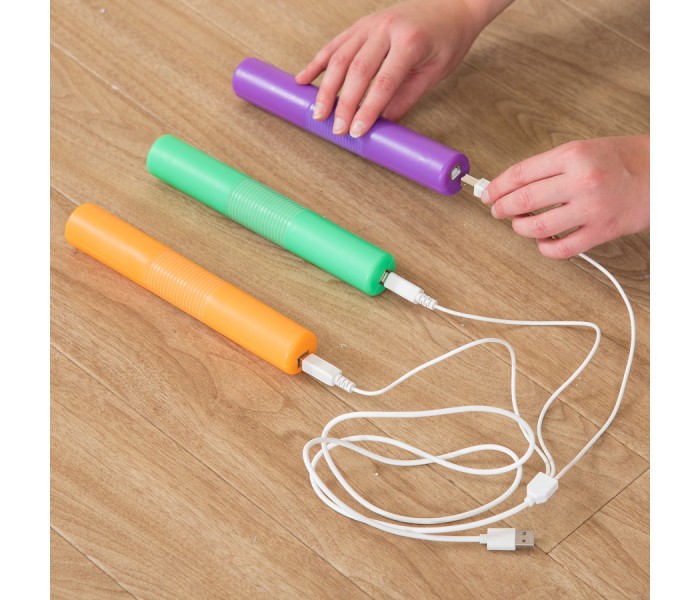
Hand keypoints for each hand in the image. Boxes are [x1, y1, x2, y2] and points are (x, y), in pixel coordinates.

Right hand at [295, 0, 481, 137]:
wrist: (452, 4)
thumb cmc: (448, 39)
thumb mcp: (435, 73)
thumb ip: (406, 97)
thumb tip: (382, 124)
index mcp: (410, 41)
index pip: (384, 82)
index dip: (368, 109)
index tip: (357, 131)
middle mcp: (386, 28)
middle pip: (357, 70)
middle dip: (343, 103)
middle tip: (336, 128)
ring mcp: (370, 24)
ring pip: (340, 57)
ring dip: (326, 87)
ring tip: (318, 113)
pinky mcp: (361, 24)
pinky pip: (335, 44)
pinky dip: (317, 63)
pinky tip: (303, 79)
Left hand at [482, 135, 649, 258]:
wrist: (663, 173)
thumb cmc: (621, 159)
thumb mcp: (583, 149)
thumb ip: (549, 167)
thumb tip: (512, 185)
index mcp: (573, 155)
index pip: (520, 174)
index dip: (497, 187)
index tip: (488, 194)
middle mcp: (581, 181)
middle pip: (523, 201)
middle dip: (502, 209)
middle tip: (498, 211)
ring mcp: (591, 209)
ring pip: (537, 228)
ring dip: (520, 229)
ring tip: (520, 225)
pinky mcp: (601, 232)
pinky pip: (561, 249)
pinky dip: (544, 248)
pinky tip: (542, 242)